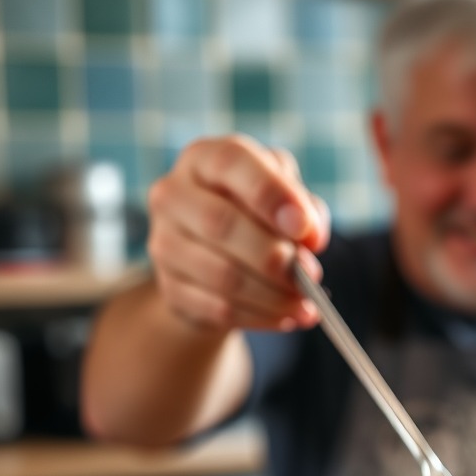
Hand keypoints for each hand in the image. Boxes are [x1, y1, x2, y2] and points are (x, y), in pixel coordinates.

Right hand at [146, 134, 328, 332]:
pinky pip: (219, 309)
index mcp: (205, 158)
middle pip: (221, 224)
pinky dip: (261, 317)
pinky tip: (287, 317)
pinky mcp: (170, 287)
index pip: (232, 163)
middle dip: (274, 256)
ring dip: (274, 296)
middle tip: (311, 276)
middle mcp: (173, 194)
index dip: (271, 194)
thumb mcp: (285, 198)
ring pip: (222, 276)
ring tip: (307, 304)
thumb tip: (310, 236)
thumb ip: (304, 208)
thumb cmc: (258, 216)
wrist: (217, 257)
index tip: (304, 227)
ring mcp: (164, 242)